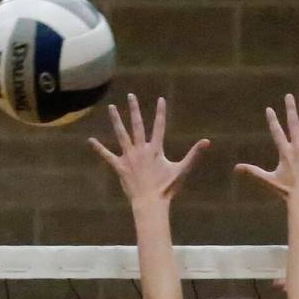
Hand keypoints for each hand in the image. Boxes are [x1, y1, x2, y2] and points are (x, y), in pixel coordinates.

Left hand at [89, 94, 209, 203]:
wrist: (150, 202)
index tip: (160, 99)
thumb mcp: (182, 170)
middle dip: (134, 109)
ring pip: (121, 135)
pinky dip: (99, 148)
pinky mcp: (120, 166)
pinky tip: (90, 141)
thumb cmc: (167, 188)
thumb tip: (207, 142)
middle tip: (131, 95)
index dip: (160, 112)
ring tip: (111, 107)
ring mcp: (129, 157)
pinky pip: (107, 156)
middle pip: (137, 125)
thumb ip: (194, 154)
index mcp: (155, 149)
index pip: (159, 127)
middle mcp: (141, 149)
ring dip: (116, 120)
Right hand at [235, 94, 298, 200]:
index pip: (277, 132)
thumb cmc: (287, 192)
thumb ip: (253, 171)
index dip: (272, 120)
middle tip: (289, 95)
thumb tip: (235, 169)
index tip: (269, 109)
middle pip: (293, 123)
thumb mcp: (268, 180)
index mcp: (285, 152)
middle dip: (291, 108)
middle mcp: (298, 148)